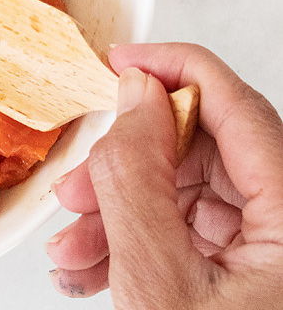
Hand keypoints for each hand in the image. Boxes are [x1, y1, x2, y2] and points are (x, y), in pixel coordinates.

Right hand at [45, 43, 282, 307]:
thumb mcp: (157, 276)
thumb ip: (137, 180)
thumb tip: (133, 97)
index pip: (236, 105)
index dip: (170, 69)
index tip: (119, 62)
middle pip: (201, 150)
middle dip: (123, 168)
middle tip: (76, 187)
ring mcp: (268, 247)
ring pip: (183, 191)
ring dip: (115, 213)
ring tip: (74, 248)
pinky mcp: (246, 270)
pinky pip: (183, 229)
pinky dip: (132, 241)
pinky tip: (94, 267)